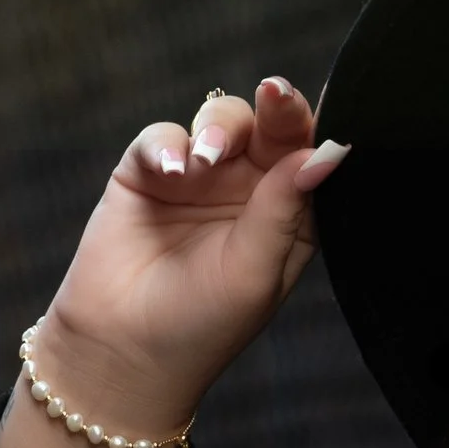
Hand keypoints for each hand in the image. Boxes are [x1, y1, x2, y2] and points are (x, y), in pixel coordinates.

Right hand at [0, 79, 346, 447]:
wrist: (123, 351)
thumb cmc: (202, 324)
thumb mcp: (254, 271)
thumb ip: (284, 209)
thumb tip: (324, 153)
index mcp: (288, 214)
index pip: (309, 157)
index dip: (313, 127)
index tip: (315, 105)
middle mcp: (248, 189)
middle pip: (270, 127)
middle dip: (274, 108)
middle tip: (272, 96)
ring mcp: (198, 178)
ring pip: (220, 120)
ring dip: (218, 128)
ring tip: (206, 162)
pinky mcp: (146, 174)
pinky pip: (161, 138)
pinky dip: (165, 144)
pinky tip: (170, 171)